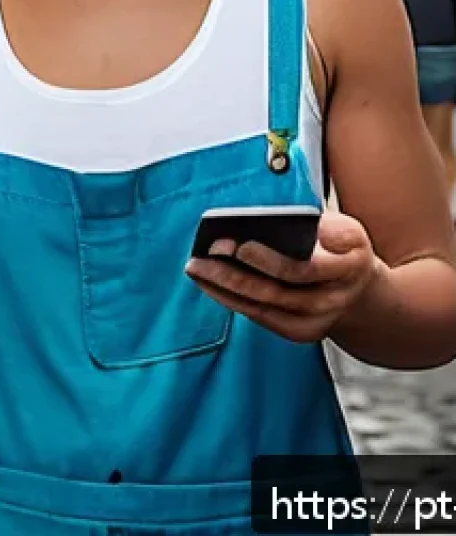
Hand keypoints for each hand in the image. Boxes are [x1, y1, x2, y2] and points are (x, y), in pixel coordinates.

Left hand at [184, 210, 380, 343]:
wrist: (360, 292)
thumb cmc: (342, 249)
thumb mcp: (343, 228)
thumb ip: (320, 225)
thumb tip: (284, 225)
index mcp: (348, 266)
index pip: (305, 268)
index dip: (270, 260)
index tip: (241, 245)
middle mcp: (333, 299)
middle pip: (276, 291)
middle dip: (235, 273)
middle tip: (206, 253)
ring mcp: (315, 320)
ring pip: (262, 306)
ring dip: (224, 287)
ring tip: (196, 267)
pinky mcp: (298, 331)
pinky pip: (258, 315)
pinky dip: (230, 299)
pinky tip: (208, 283)